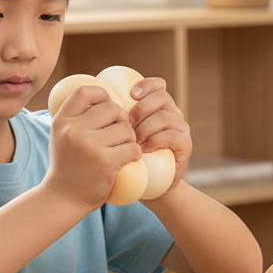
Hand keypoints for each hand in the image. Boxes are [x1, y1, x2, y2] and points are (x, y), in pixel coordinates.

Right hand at [46, 84, 141, 209]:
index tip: (107, 109)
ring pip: (126, 129)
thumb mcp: (62, 136)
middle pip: (112, 109)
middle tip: (119, 134)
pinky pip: (132, 148)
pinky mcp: (106, 162)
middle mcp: (73, 130)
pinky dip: (134, 153)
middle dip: (121, 120)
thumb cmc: (67, 165)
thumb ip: (77, 117)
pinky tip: (127, 159)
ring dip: (129, 139)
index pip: (86, 91)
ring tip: (121, 149)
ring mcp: (89, 146)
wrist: (63, 198)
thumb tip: (103, 95)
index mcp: (62, 120)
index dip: (102, 96)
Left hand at [126, 76, 191, 196]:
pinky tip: (143, 149)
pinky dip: (155, 140)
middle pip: (161, 97)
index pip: (157, 85)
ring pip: (165, 117)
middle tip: (126, 124)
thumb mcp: (121, 135)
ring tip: (132, 140)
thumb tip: (88, 101)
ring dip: (145, 127)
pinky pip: (172, 135)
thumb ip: (114, 119)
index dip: (145, 85)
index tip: (129, 95)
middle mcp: (172, 114)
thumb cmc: (130, 159)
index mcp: (158, 107)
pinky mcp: (185, 145)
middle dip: (141, 109)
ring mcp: (181, 129)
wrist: (151, 187)